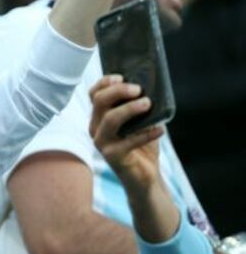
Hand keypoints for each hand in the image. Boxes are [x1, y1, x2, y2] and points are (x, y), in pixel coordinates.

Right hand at [88, 75, 164, 191]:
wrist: (144, 177)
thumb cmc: (141, 146)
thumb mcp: (139, 122)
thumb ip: (138, 108)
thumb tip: (150, 88)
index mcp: (99, 117)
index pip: (94, 94)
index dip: (105, 83)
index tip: (121, 76)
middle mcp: (95, 128)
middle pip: (99, 102)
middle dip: (118, 91)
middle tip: (138, 89)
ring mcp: (102, 142)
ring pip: (109, 119)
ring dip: (129, 109)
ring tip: (147, 104)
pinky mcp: (112, 156)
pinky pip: (129, 141)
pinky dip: (146, 134)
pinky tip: (160, 130)